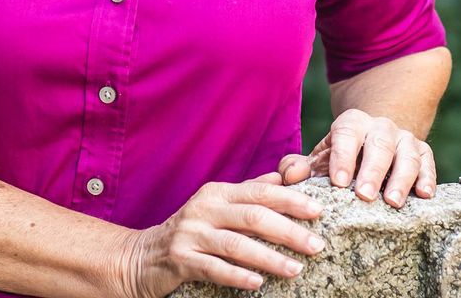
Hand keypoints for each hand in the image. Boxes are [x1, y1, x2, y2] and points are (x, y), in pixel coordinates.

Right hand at [116, 170, 325, 296]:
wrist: (142, 256)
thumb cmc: (190, 231)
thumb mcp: (217, 206)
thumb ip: (248, 192)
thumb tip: (282, 178)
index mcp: (218, 193)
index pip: (260, 192)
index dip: (290, 200)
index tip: (318, 210)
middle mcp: (205, 208)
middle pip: (252, 216)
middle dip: (288, 230)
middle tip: (316, 245)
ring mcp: (191, 234)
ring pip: (236, 244)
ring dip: (269, 257)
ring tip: (296, 269)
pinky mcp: (181, 260)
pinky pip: (213, 268)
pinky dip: (237, 275)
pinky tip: (257, 282)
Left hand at [277, 109, 436, 208]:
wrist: (374, 140)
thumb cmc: (343, 156)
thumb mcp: (320, 158)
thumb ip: (300, 166)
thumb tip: (289, 176)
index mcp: (352, 123)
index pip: (347, 134)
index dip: (342, 157)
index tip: (338, 182)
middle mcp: (380, 127)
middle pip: (379, 144)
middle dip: (372, 170)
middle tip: (364, 195)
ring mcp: (404, 139)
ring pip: (407, 153)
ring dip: (401, 177)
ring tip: (393, 202)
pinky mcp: (423, 152)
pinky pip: (428, 162)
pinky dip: (428, 177)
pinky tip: (424, 195)